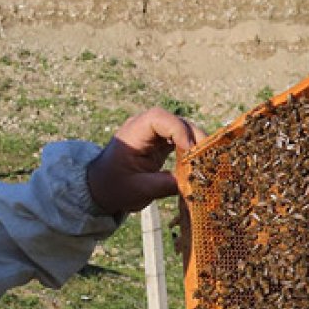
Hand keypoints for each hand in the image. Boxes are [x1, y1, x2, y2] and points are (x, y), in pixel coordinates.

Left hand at [86, 107, 207, 214]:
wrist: (101, 188)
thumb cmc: (114, 187)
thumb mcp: (138, 190)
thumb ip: (164, 185)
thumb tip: (192, 183)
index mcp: (133, 133)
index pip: (159, 118)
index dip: (178, 130)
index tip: (189, 150)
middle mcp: (145, 128)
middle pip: (176, 122)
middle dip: (194, 137)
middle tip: (208, 158)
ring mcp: (154, 134)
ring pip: (183, 130)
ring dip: (196, 144)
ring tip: (206, 163)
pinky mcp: (161, 143)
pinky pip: (181, 140)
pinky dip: (191, 151)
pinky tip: (198, 164)